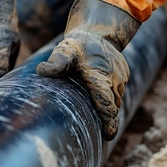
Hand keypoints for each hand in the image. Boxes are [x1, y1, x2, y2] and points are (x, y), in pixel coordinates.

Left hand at [37, 0, 139, 139]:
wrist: (97, 31)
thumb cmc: (78, 45)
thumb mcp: (65, 51)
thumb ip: (56, 63)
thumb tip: (42, 71)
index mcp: (101, 76)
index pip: (107, 105)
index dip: (109, 122)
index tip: (108, 135)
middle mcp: (116, 79)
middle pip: (111, 106)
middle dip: (105, 117)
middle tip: (93, 129)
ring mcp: (122, 78)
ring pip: (115, 100)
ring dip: (107, 106)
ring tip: (94, 111)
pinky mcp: (124, 76)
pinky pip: (117, 92)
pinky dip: (110, 97)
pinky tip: (97, 95)